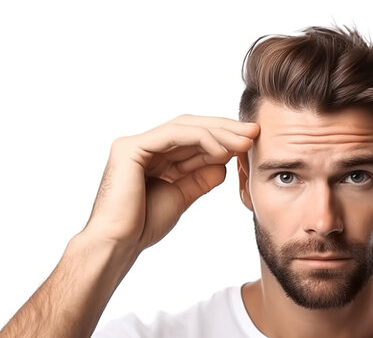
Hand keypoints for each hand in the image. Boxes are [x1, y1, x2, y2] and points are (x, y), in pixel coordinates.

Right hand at [82, 114, 259, 252]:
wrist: (119, 245)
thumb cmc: (144, 226)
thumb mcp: (182, 195)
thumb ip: (200, 177)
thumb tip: (224, 162)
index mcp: (154, 157)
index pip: (193, 138)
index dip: (223, 138)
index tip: (251, 142)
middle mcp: (144, 146)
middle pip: (191, 128)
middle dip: (225, 129)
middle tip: (254, 132)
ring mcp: (135, 144)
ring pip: (185, 128)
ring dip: (219, 132)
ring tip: (245, 140)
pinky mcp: (130, 147)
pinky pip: (174, 135)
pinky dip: (201, 139)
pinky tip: (223, 149)